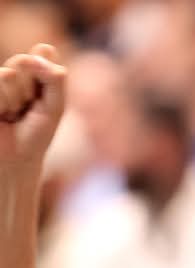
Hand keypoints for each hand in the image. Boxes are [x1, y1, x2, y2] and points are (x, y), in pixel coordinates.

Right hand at [0, 44, 65, 167]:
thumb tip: (46, 48)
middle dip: (30, 89)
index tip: (44, 98)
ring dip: (16, 100)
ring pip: (9, 74)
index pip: (43, 55)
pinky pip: (0, 81)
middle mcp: (15, 72)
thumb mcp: (55, 107)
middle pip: (24, 61)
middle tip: (27, 109)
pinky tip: (3, 114)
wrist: (16, 159)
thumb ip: (55, 79)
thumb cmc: (37, 134)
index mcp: (35, 73)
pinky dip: (4, 103)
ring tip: (14, 114)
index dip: (46, 75)